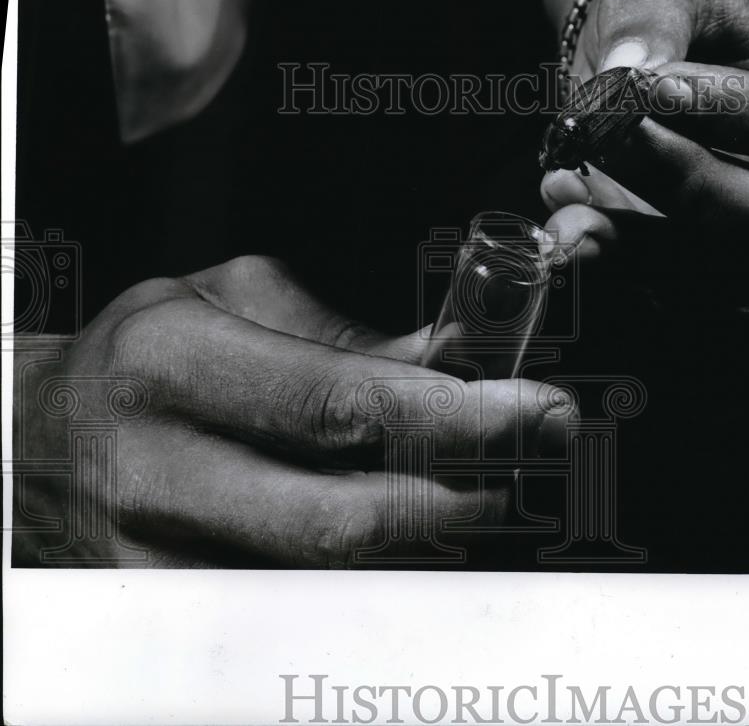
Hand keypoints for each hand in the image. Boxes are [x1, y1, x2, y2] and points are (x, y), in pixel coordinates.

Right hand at [13, 256, 572, 566]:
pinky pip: (299, 602)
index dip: (456, 416)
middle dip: (463, 497)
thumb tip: (452, 365)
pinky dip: (377, 569)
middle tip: (534, 461)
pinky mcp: (164, 607)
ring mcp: (156, 556)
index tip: (537, 410)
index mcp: (175, 362)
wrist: (36, 438)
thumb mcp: (230, 301)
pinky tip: (410, 524)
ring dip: (430, 536)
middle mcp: (160, 469)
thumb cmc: (143, 353)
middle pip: (344, 518)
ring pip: (333, 577)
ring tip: (482, 485)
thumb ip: (342, 337)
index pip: (341, 403)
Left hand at [541, 0, 748, 273]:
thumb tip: (629, 69)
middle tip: (609, 136)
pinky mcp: (734, 276)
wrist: (663, 61)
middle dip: (691, 186)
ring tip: (571, 185)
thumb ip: (654, 17)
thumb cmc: (704, 14)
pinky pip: (680, 291)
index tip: (655, 89)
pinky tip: (572, 214)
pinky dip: (618, 258)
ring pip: (733, 273)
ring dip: (640, 239)